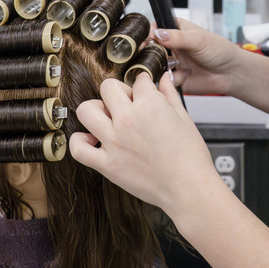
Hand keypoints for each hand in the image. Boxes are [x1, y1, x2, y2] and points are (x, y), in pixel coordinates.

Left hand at [69, 73, 217, 212]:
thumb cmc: (190, 157)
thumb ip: (169, 94)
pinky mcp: (107, 164)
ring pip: (86, 110)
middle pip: (108, 87)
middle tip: (127, 103)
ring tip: (107, 118)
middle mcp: (128, 119)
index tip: (144, 90)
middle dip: (118, 92)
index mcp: (149, 104)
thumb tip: (163, 79)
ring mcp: (114, 142)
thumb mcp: (184, 117)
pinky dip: (79, 142)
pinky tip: (92, 140)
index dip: (143, 85)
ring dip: (95, 110)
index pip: (138, 81)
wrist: (188, 188)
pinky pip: (78, 149)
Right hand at [153, 20, 243, 94]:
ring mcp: (172, 62)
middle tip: (151, 54)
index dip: (148, 33)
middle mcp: (172, 46)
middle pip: (150, 47)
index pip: (155, 28)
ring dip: (159, 66)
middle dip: (148, 52)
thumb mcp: (199, 39)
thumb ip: (177, 37)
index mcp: (176, 30)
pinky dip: (167, 79)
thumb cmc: (220, 51)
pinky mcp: (174, 78)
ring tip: (173, 65)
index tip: (145, 39)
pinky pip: (162, 80)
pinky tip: (182, 75)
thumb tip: (158, 33)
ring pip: (154, 64)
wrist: (231, 74)